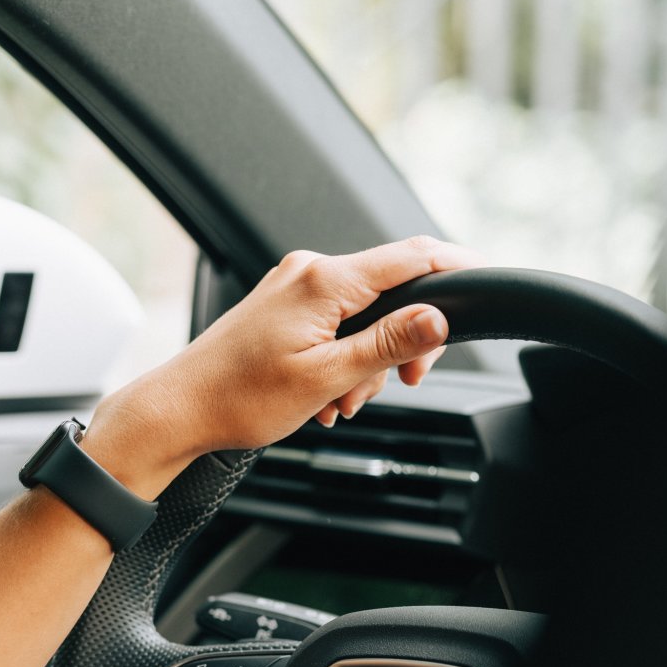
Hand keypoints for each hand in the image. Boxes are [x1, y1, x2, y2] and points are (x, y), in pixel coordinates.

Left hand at [84, 235, 484, 494]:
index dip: (458, 266)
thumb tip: (437, 319)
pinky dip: (341, 360)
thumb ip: (388, 345)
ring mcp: (293, 286)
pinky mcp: (283, 306)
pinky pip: (335, 324)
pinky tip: (322, 396)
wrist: (179, 410)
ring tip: (336, 403)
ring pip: (364, 315)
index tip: (487, 282)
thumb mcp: (326, 378)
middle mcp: (309, 271)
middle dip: (401, 343)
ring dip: (366, 363)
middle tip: (399, 384)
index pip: (413, 256)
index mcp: (324, 281)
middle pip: (392, 290)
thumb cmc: (238, 398)